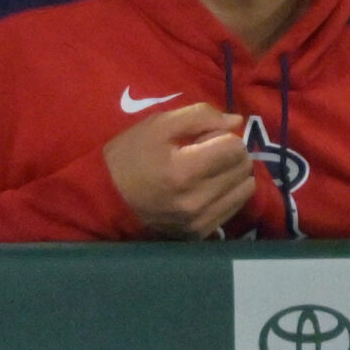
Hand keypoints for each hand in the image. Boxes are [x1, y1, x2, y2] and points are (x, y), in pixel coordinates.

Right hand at [104, 103, 253, 238]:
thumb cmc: (129, 156)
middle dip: (231, 154)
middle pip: (243, 168)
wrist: (104, 199)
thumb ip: (199, 116)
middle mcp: (196, 200)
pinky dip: (227, 195)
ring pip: (244, 189)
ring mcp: (199, 221)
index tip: (205, 138)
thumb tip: (237, 121)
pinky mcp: (198, 233)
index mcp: (184, 170)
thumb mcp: (157, 125)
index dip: (223, 135)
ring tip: (209, 171)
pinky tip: (207, 189)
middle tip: (207, 153)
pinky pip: (233, 209)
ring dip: (233, 175)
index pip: (234, 147)